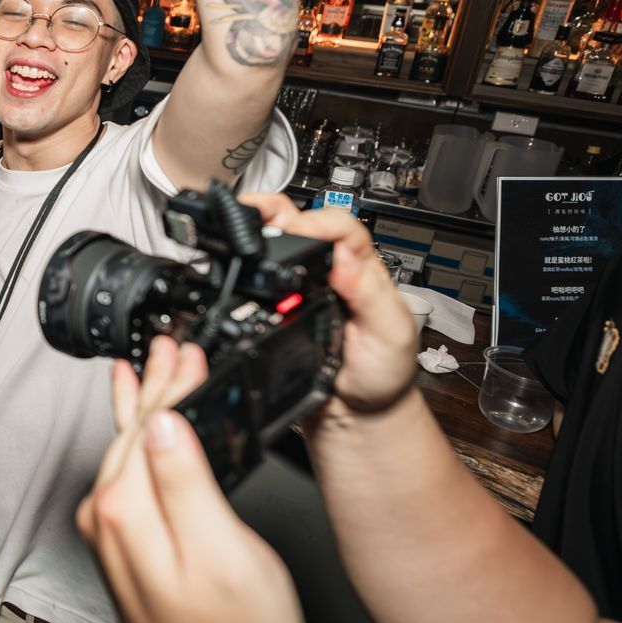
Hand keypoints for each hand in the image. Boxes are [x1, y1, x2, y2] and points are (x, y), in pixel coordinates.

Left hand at [78, 339, 305, 622]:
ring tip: (156, 367)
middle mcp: (108, 518)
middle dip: (156, 385)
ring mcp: (113, 536)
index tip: (188, 347)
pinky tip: (140, 430)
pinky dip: (138, 441)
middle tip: (176, 343)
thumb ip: (188, 483)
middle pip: (133, 431)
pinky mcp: (127, 550)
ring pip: (127, 449)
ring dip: (145, 408)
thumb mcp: (223, 554)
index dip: (173, 382)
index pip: (149, 422)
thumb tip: (164, 422)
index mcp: (129, 509)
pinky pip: (126, 475)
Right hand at [239, 195, 418, 416]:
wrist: (357, 412)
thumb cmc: (382, 372)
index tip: (296, 229)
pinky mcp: (279, 306)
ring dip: (254, 229)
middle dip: (271, 210)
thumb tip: (346, 260)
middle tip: (249, 210)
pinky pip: (259, 277)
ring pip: (277, 244)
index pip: (341, 228)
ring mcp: (303, 287)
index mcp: (362, 269)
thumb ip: (371, 297)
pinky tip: (232, 261)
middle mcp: (330, 271)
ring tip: (234, 227)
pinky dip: (243, 263)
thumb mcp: (389, 334)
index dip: (316, 222)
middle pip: (301, 222)